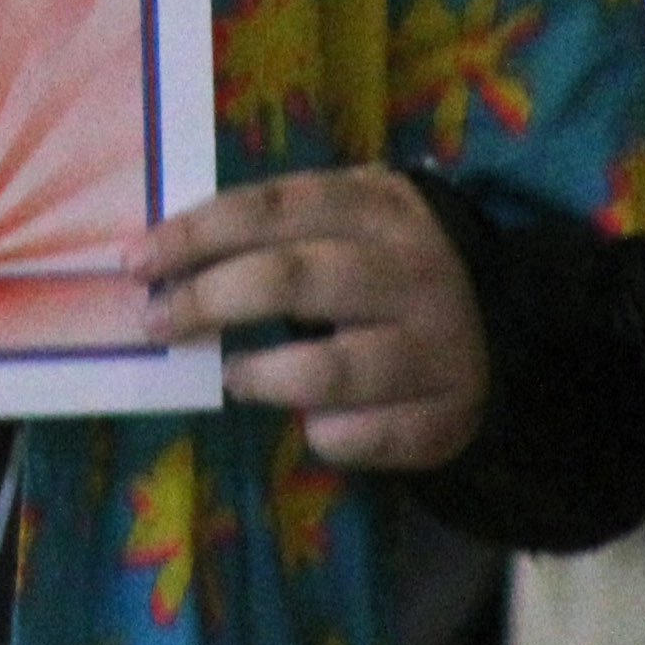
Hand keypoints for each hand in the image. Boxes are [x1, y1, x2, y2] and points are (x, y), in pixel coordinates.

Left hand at [134, 169, 484, 471]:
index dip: (198, 233)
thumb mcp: (348, 224)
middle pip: (294, 280)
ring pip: (327, 370)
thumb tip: (163, 260)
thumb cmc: (386, 271)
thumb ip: (275, 234)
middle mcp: (411, 271)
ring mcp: (434, 346)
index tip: (137, 261)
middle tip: (157, 322)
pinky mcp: (445, 416)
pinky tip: (314, 420)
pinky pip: (360, 435)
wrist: (507, 327)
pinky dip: (323, 432)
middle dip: (211, 301)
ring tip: (235, 376)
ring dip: (262, 376)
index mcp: (378, 209)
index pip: (273, 209)